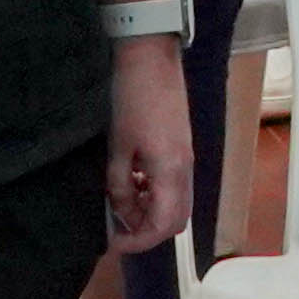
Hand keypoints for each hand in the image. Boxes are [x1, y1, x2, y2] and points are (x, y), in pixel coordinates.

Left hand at [99, 40, 196, 253]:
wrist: (150, 56)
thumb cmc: (130, 98)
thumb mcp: (118, 146)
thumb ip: (120, 184)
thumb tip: (119, 211)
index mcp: (171, 172)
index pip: (162, 226)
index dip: (137, 242)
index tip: (112, 242)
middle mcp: (185, 169)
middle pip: (176, 219)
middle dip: (147, 230)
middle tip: (117, 227)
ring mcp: (186, 157)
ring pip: (176, 202)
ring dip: (150, 210)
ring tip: (120, 202)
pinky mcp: (181, 146)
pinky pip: (173, 183)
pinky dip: (154, 192)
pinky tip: (132, 180)